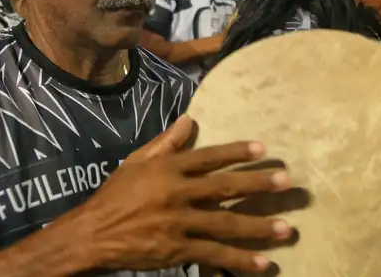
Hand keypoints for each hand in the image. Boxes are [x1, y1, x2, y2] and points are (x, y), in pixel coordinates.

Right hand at [67, 116, 292, 273]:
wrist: (93, 233)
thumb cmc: (115, 195)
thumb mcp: (136, 161)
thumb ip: (166, 143)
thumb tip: (189, 119)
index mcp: (166, 168)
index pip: (207, 157)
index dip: (236, 152)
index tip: (264, 149)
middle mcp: (175, 193)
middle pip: (224, 187)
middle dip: (257, 184)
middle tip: (286, 182)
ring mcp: (177, 223)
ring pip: (225, 223)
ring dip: (258, 226)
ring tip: (287, 228)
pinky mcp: (176, 250)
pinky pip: (214, 254)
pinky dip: (240, 260)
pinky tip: (264, 263)